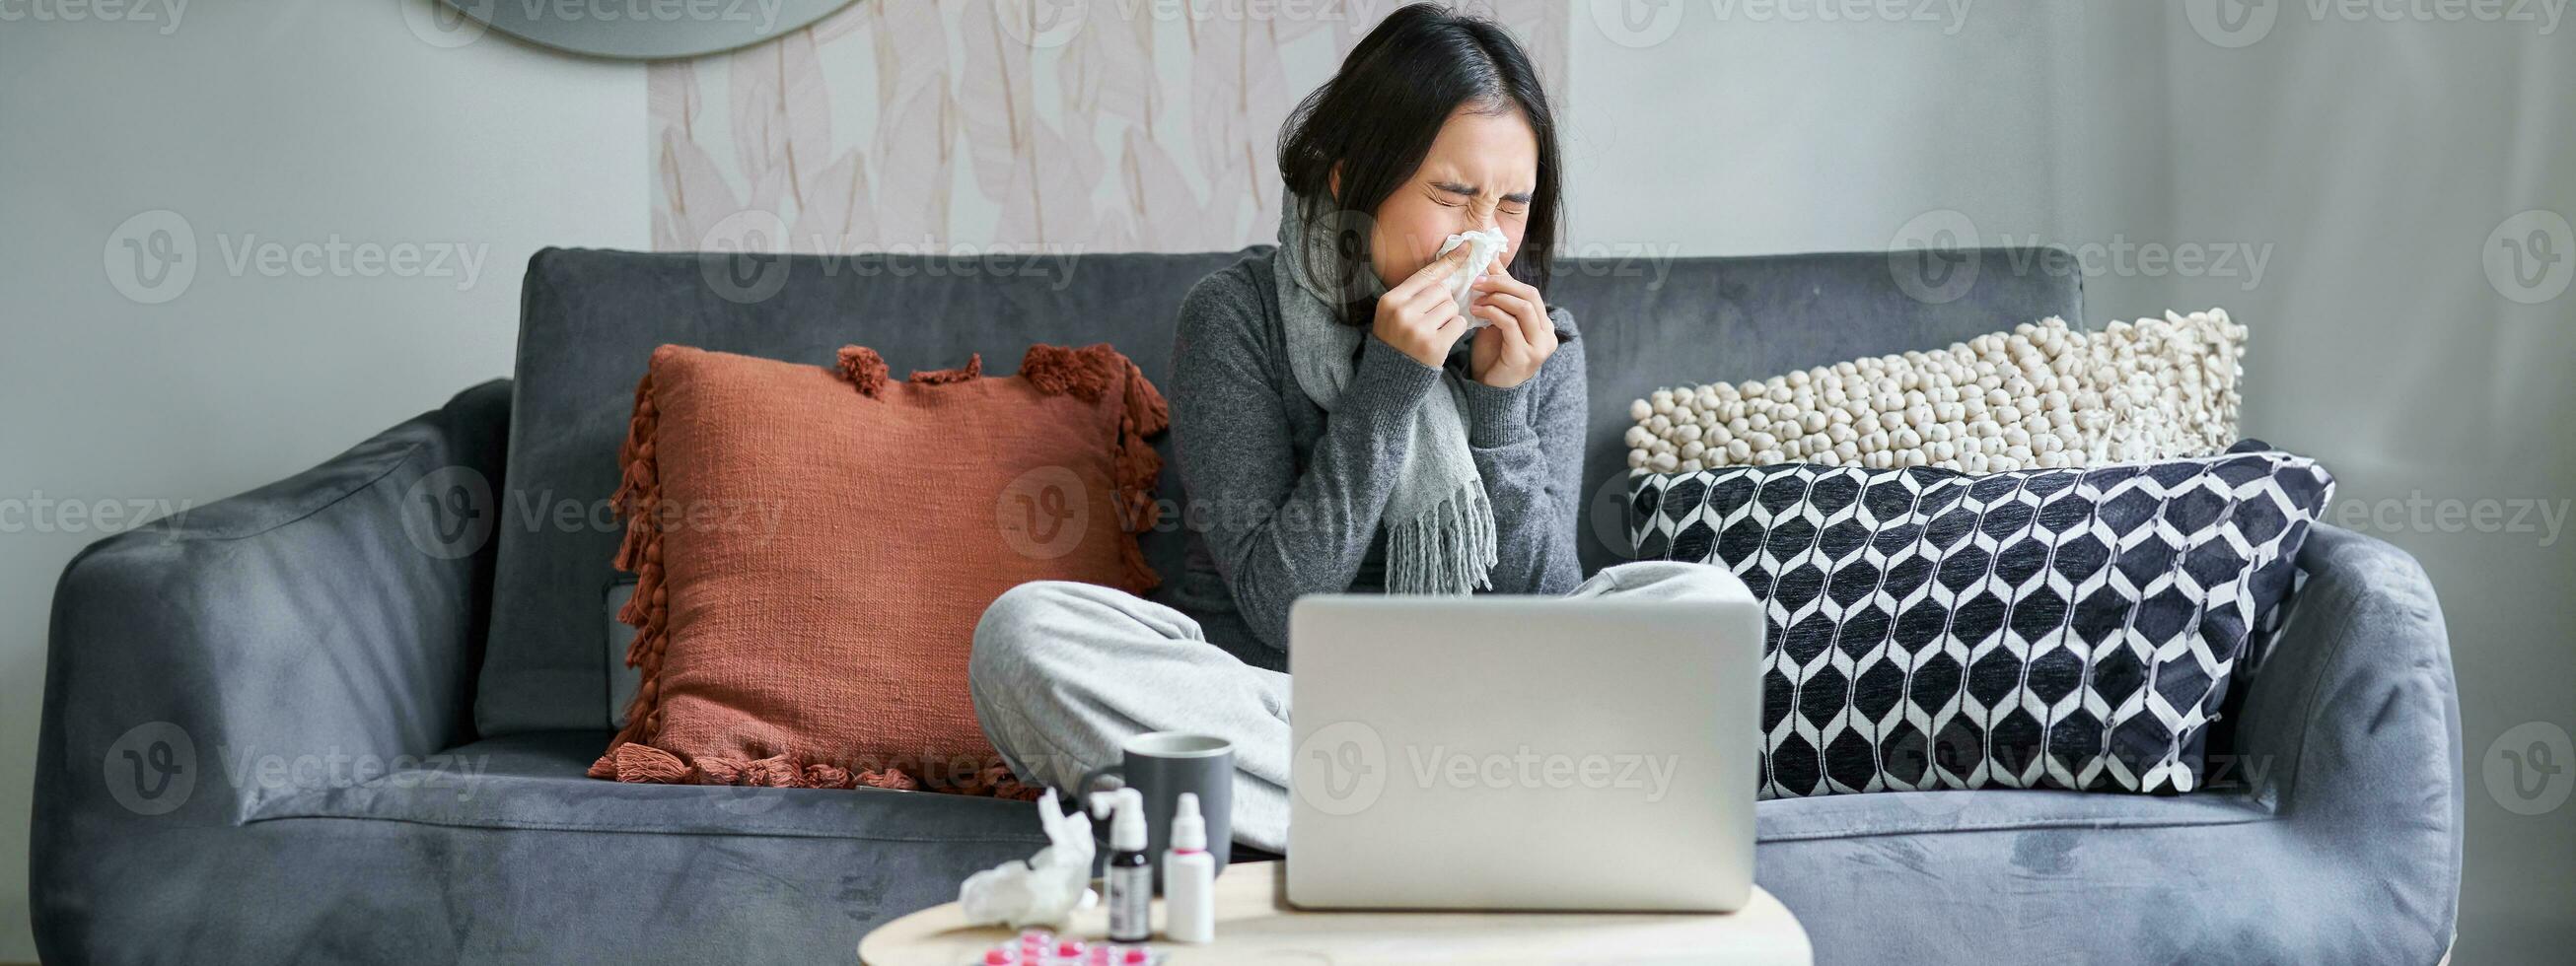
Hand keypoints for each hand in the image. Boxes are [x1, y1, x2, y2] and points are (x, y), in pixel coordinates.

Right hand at [1370, 241, 1476, 368]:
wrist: (1391, 379)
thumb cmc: (1397, 340)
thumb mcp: (1395, 313)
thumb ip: (1415, 292)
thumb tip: (1448, 265)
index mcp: (1390, 301)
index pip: (1425, 274)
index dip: (1448, 260)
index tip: (1467, 247)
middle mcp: (1402, 312)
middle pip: (1441, 291)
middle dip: (1443, 302)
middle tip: (1431, 319)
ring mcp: (1418, 330)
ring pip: (1451, 307)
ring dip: (1449, 317)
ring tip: (1433, 330)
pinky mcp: (1433, 345)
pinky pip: (1458, 324)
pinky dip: (1455, 330)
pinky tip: (1441, 339)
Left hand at [1468, 266, 1557, 388]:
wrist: (1489, 389)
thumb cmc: (1494, 355)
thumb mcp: (1498, 320)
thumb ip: (1499, 296)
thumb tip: (1491, 262)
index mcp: (1544, 325)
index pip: (1530, 293)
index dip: (1507, 279)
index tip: (1484, 270)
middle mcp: (1547, 335)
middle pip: (1530, 296)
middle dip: (1502, 285)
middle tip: (1478, 281)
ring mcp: (1539, 347)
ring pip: (1524, 308)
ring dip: (1497, 298)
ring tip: (1476, 298)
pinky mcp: (1524, 356)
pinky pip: (1511, 325)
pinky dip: (1493, 313)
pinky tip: (1477, 311)